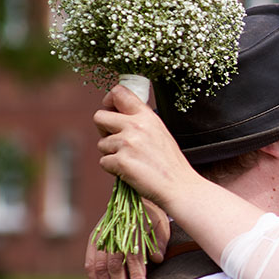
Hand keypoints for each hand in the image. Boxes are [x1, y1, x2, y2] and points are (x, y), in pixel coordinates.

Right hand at [85, 200, 169, 278]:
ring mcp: (100, 238)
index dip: (136, 278)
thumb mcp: (161, 222)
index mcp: (131, 227)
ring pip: (100, 269)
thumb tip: (158, 259)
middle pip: (114, 267)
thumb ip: (160, 240)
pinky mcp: (93, 242)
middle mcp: (112, 233)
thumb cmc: (151, 214)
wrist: (131, 196)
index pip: (133, 257)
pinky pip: (90, 266)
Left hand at [94, 85, 199, 210]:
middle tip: (117, 141)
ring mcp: (127, 143)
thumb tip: (116, 114)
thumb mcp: (160, 132)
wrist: (179, 186)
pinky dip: (113, 169)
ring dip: (111, 154)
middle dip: (103, 130)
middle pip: (99, 116)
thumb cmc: (170, 163)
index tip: (111, 110)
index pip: (119, 93)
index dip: (109, 100)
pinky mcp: (121, 161)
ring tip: (132, 161)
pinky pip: (104, 162)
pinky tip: (131, 172)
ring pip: (101, 144)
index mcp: (147, 116)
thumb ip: (140, 121)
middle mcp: (136, 126)